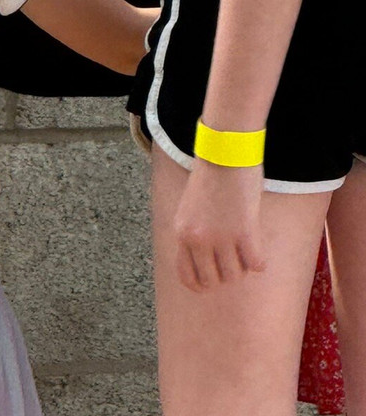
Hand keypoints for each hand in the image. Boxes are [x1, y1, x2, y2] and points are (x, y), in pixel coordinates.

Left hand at [172, 158, 265, 290]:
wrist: (224, 155)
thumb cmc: (209, 180)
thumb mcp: (189, 209)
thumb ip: (193, 234)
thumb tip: (204, 260)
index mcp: (182, 233)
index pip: (186, 275)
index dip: (199, 285)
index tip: (210, 285)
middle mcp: (198, 239)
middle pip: (213, 281)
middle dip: (224, 275)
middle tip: (233, 261)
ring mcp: (221, 238)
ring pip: (235, 275)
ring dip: (242, 267)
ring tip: (244, 249)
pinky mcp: (244, 232)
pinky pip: (255, 264)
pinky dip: (258, 261)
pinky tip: (257, 249)